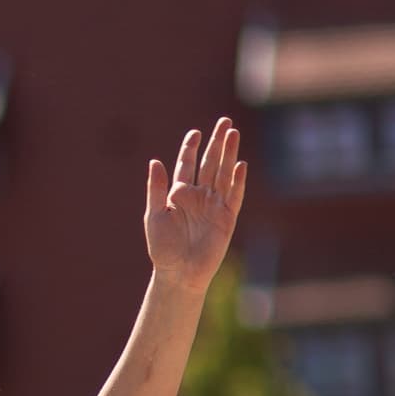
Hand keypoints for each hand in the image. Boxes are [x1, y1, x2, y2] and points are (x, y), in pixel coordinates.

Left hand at [144, 118, 246, 293]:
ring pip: (223, 174)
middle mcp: (199, 196)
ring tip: (233, 133)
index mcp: (180, 194)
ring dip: (229, 154)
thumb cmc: (163, 248)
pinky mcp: (226, 218)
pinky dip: (237, 181)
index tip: (195, 132)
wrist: (178, 273)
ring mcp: (214, 206)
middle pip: (210, 163)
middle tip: (224, 121)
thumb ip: (156, 188)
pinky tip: (240, 165)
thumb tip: (154, 161)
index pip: (188, 165)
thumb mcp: (155, 215)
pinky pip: (234, 196)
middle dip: (217, 143)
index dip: (191, 148)